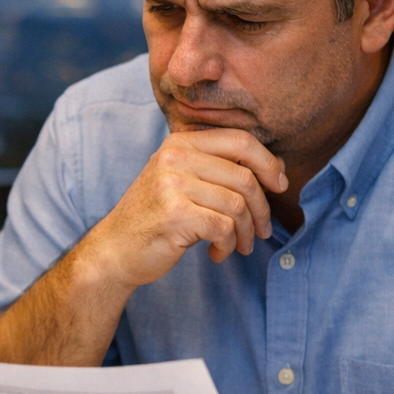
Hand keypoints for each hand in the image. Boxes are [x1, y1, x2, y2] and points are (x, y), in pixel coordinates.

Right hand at [81, 129, 286, 287]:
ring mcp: (172, 185)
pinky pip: (224, 227)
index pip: (240, 140)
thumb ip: (220, 169)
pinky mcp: (174, 215)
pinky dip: (228, 244)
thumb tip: (278, 167)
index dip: (268, 163)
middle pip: (244, 176)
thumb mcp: (182, 182)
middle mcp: (174, 158)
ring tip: (239, 246)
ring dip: (246, 232)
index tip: (279, 185)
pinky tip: (217, 253)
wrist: (114, 250)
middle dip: (261, 209)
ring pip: (237, 205)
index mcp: (179, 143)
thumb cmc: (154, 218)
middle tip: (262, 231)